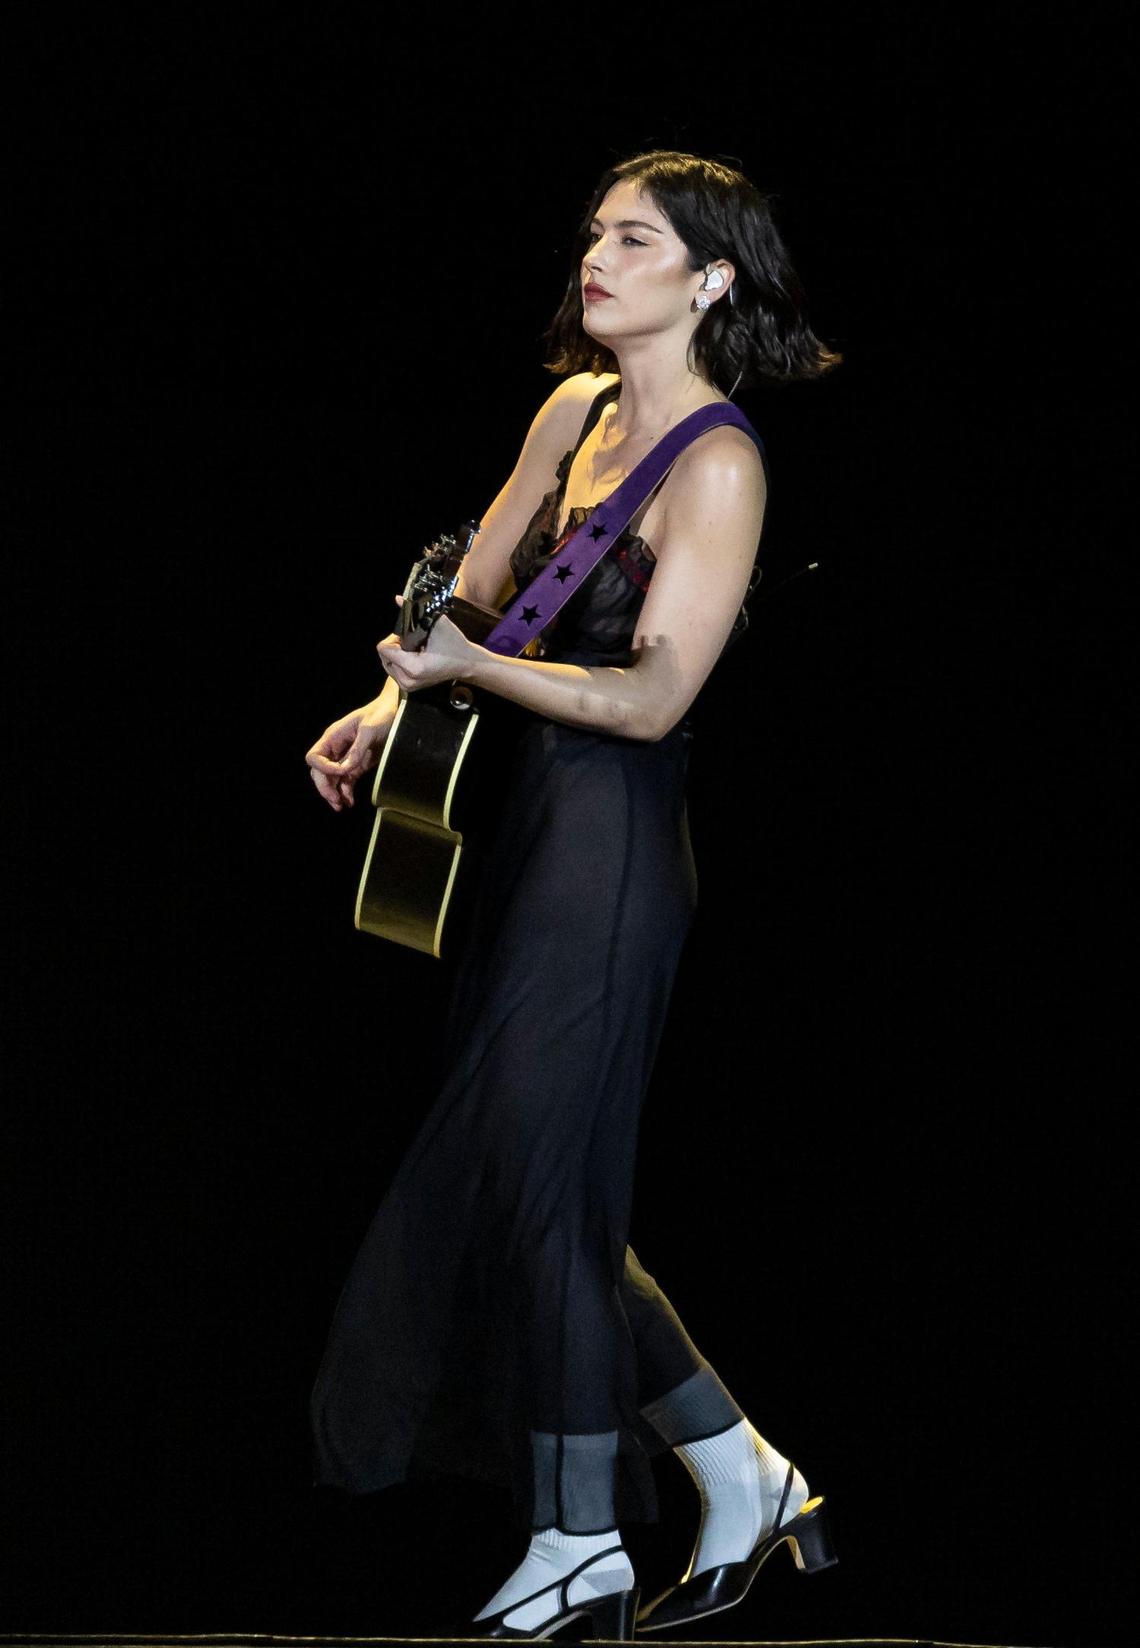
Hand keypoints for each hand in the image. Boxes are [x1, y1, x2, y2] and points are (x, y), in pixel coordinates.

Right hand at [305, 695, 396, 811]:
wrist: (395, 711)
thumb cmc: (380, 714)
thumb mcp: (369, 729)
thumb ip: (357, 749)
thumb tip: (345, 768)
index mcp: (333, 737)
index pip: (314, 757)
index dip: (323, 768)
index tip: (339, 772)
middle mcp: (335, 748)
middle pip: (319, 772)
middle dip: (325, 787)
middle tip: (336, 800)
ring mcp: (345, 757)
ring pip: (331, 779)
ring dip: (333, 793)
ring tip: (341, 806)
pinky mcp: (356, 765)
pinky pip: (345, 781)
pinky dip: (345, 792)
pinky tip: (350, 801)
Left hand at [376, 595, 476, 692]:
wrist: (466, 663)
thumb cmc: (454, 644)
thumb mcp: (437, 624)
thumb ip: (414, 611)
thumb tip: (397, 598)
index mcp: (413, 667)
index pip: (384, 649)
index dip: (394, 638)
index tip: (408, 635)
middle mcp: (408, 680)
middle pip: (384, 657)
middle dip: (395, 646)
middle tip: (412, 641)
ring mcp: (408, 686)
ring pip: (388, 664)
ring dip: (397, 654)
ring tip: (415, 649)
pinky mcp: (410, 687)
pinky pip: (394, 671)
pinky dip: (400, 662)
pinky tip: (414, 657)